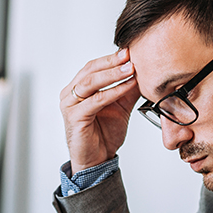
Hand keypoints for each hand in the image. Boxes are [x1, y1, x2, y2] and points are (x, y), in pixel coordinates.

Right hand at [60, 48, 140, 175]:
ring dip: (113, 74)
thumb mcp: (120, 107)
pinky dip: (113, 92)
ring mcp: (69, 105)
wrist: (97, 161)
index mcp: (78, 89)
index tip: (130, 51)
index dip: (111, 58)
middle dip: (112, 62)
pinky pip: (96, 101)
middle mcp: (69, 94)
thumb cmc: (104, 135)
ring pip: (91, 82)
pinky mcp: (75, 117)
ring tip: (131, 68)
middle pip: (90, 70)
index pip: (93, 66)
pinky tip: (126, 87)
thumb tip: (143, 72)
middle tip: (130, 55)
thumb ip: (128, 90)